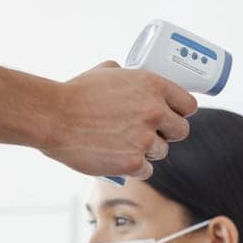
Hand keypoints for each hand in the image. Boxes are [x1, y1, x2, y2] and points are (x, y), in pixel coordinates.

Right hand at [40, 62, 196, 178]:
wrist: (54, 118)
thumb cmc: (75, 93)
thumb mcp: (105, 72)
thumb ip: (127, 76)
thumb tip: (130, 77)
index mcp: (152, 85)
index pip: (188, 104)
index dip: (181, 112)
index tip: (174, 116)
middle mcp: (154, 111)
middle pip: (181, 131)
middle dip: (168, 133)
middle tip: (152, 134)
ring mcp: (145, 139)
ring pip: (162, 152)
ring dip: (148, 151)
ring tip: (126, 145)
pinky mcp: (132, 163)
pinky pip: (146, 170)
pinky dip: (135, 168)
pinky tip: (121, 159)